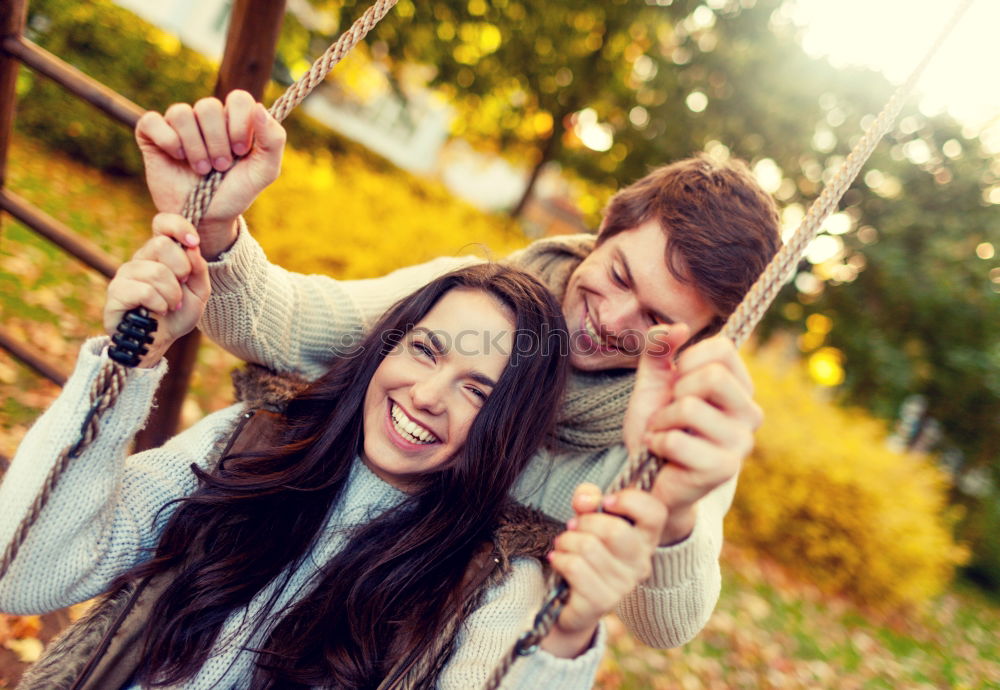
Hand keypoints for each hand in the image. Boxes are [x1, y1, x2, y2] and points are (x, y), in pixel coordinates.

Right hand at [104, 214, 210, 366]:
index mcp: (161, 253)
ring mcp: (126, 274)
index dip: (178, 226)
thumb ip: (199, 269)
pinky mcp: (116, 293)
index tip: (193, 242)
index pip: (163, 223)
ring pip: (155, 271)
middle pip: (162, 244)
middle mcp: (141, 258)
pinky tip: (158, 311)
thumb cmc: (177, 314)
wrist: (159, 342)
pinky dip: (158, 303)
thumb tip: (192, 247)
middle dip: (182, 269)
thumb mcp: (199, 292)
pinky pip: (142, 290)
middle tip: (182, 286)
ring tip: (172, 306)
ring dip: (172, 294)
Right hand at [134, 90, 285, 258]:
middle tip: (220, 166)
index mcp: (233, 120)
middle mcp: (205, 117)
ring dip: (195, 146)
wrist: (208, 218)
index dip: (240, 123)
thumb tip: (259, 107)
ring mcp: (178, 125)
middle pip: (208, 106)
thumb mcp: (264, 171)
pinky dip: (168, 140)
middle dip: (217, 142)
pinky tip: (177, 157)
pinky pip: (153, 121)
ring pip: (182, 113)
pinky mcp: (152, 135)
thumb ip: (273, 140)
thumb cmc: (236, 192)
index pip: (238, 98)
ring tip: (201, 169)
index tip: (242, 151)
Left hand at [541, 483, 665, 657]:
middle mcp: (641, 563)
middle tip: (573, 527)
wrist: (574, 602)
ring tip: (563, 545)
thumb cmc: (587, 552)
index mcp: (645, 539)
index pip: (655, 512)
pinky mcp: (602, 602)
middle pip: (615, 531)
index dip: (630, 499)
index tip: (606, 502)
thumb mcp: (589, 518)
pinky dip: (560, 559)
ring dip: (566, 541)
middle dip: (584, 522)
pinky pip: (574, 567)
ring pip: (588, 547)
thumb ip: (589, 499)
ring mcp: (623, 585)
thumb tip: (585, 500)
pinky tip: (558, 560)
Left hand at [624, 326, 762, 544]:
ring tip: (661, 433)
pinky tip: (660, 452)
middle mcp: (750, 414)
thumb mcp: (653, 382)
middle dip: (675, 391)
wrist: (647, 477)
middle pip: (712, 377)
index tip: (677, 379)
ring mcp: (741, 443)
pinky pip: (678, 440)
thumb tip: (679, 327)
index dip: (688, 359)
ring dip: (661, 420)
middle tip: (668, 411)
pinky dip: (657, 442)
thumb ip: (660, 350)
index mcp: (740, 388)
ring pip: (689, 408)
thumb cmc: (656, 426)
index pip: (723, 349)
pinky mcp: (724, 469)